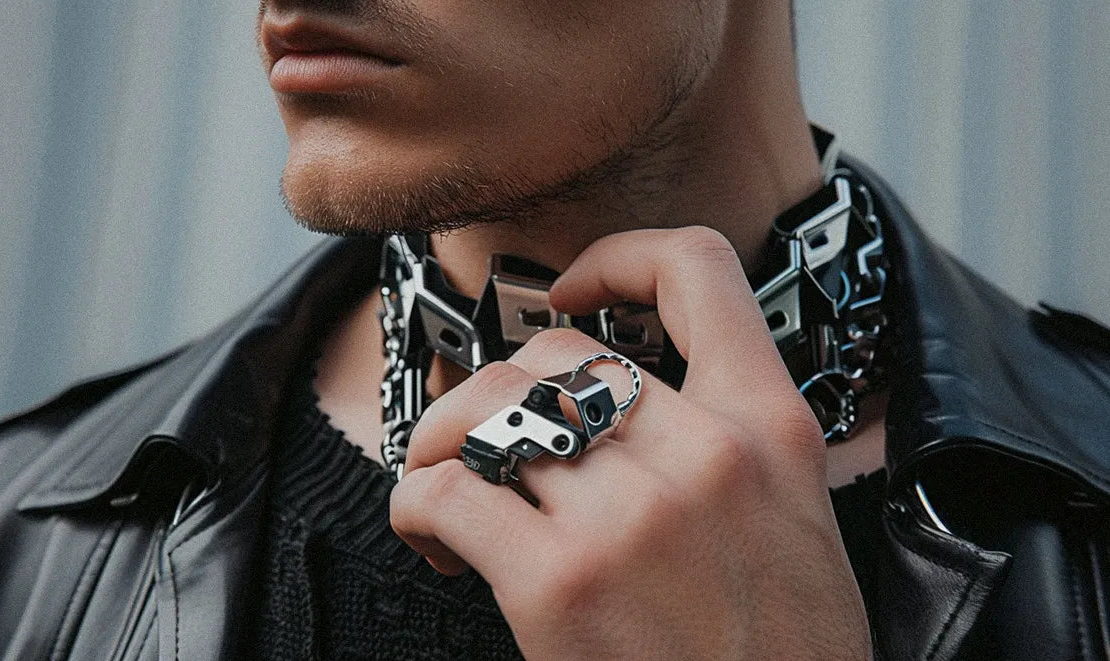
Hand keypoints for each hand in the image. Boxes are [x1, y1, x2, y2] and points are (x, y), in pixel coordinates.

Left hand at [390, 227, 870, 659]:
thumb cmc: (784, 656)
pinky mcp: (559, 583)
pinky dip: (416, 505)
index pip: (699, 270)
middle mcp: (703, 455)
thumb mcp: (795, 521)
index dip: (620, 258)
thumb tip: (626, 405)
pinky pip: (446, 493)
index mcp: (771, 430)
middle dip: (501, 389)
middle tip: (487, 443)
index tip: (572, 291)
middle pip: (556, 353)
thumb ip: (728, 444)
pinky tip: (438, 542)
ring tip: (450, 490)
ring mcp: (629, 518)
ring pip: (490, 412)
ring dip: (444, 444)